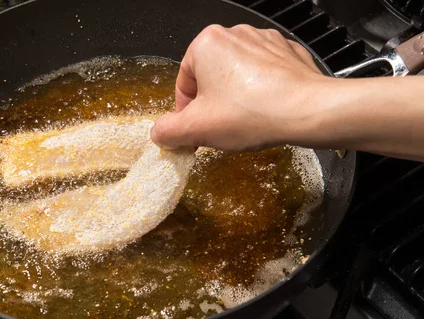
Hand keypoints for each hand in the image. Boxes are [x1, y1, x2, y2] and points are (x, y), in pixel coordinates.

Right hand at [150, 24, 328, 150]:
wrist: (309, 111)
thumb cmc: (252, 113)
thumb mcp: (196, 129)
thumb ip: (168, 131)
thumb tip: (161, 132)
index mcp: (206, 44)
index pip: (183, 83)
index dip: (186, 113)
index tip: (195, 130)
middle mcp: (235, 34)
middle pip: (210, 78)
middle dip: (212, 105)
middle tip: (219, 129)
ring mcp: (264, 41)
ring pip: (237, 76)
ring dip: (235, 99)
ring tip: (244, 122)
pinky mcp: (286, 53)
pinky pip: (263, 75)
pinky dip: (260, 93)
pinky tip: (264, 112)